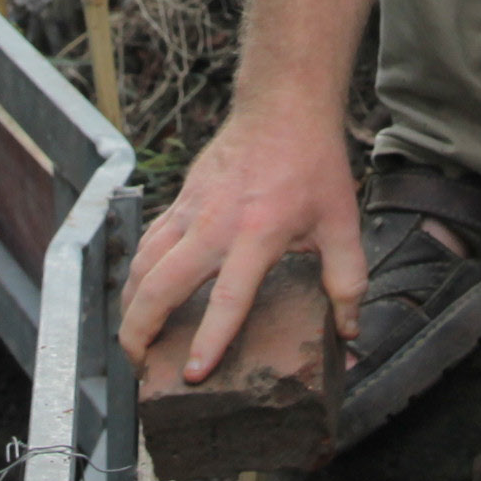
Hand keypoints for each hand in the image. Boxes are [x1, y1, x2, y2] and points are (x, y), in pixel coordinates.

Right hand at [118, 102, 366, 376]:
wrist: (283, 106)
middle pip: (162, 284)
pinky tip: (138, 293)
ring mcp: (192, 210)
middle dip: (141, 329)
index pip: (228, 297)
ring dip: (130, 304)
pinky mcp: (181, 199)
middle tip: (139, 365)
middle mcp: (216, 224)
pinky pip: (148, 242)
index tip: (193, 373)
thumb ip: (347, 281)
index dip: (210, 339)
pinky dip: (137, 272)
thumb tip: (350, 332)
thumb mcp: (342, 224)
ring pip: (143, 263)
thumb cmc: (313, 165)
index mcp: (259, 234)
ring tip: (132, 338)